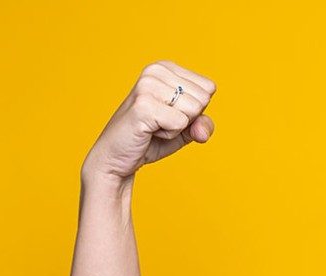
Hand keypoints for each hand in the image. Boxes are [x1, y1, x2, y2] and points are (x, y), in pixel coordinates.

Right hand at [81, 60, 216, 184]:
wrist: (116, 158)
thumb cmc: (150, 139)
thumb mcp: (185, 129)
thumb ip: (203, 124)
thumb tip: (202, 130)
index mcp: (165, 68)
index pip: (209, 88)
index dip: (195, 110)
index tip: (169, 114)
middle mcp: (155, 70)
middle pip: (204, 98)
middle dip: (187, 119)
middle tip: (160, 123)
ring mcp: (148, 86)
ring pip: (194, 110)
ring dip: (177, 127)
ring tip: (153, 126)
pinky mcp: (144, 105)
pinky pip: (180, 123)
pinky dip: (169, 135)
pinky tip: (149, 132)